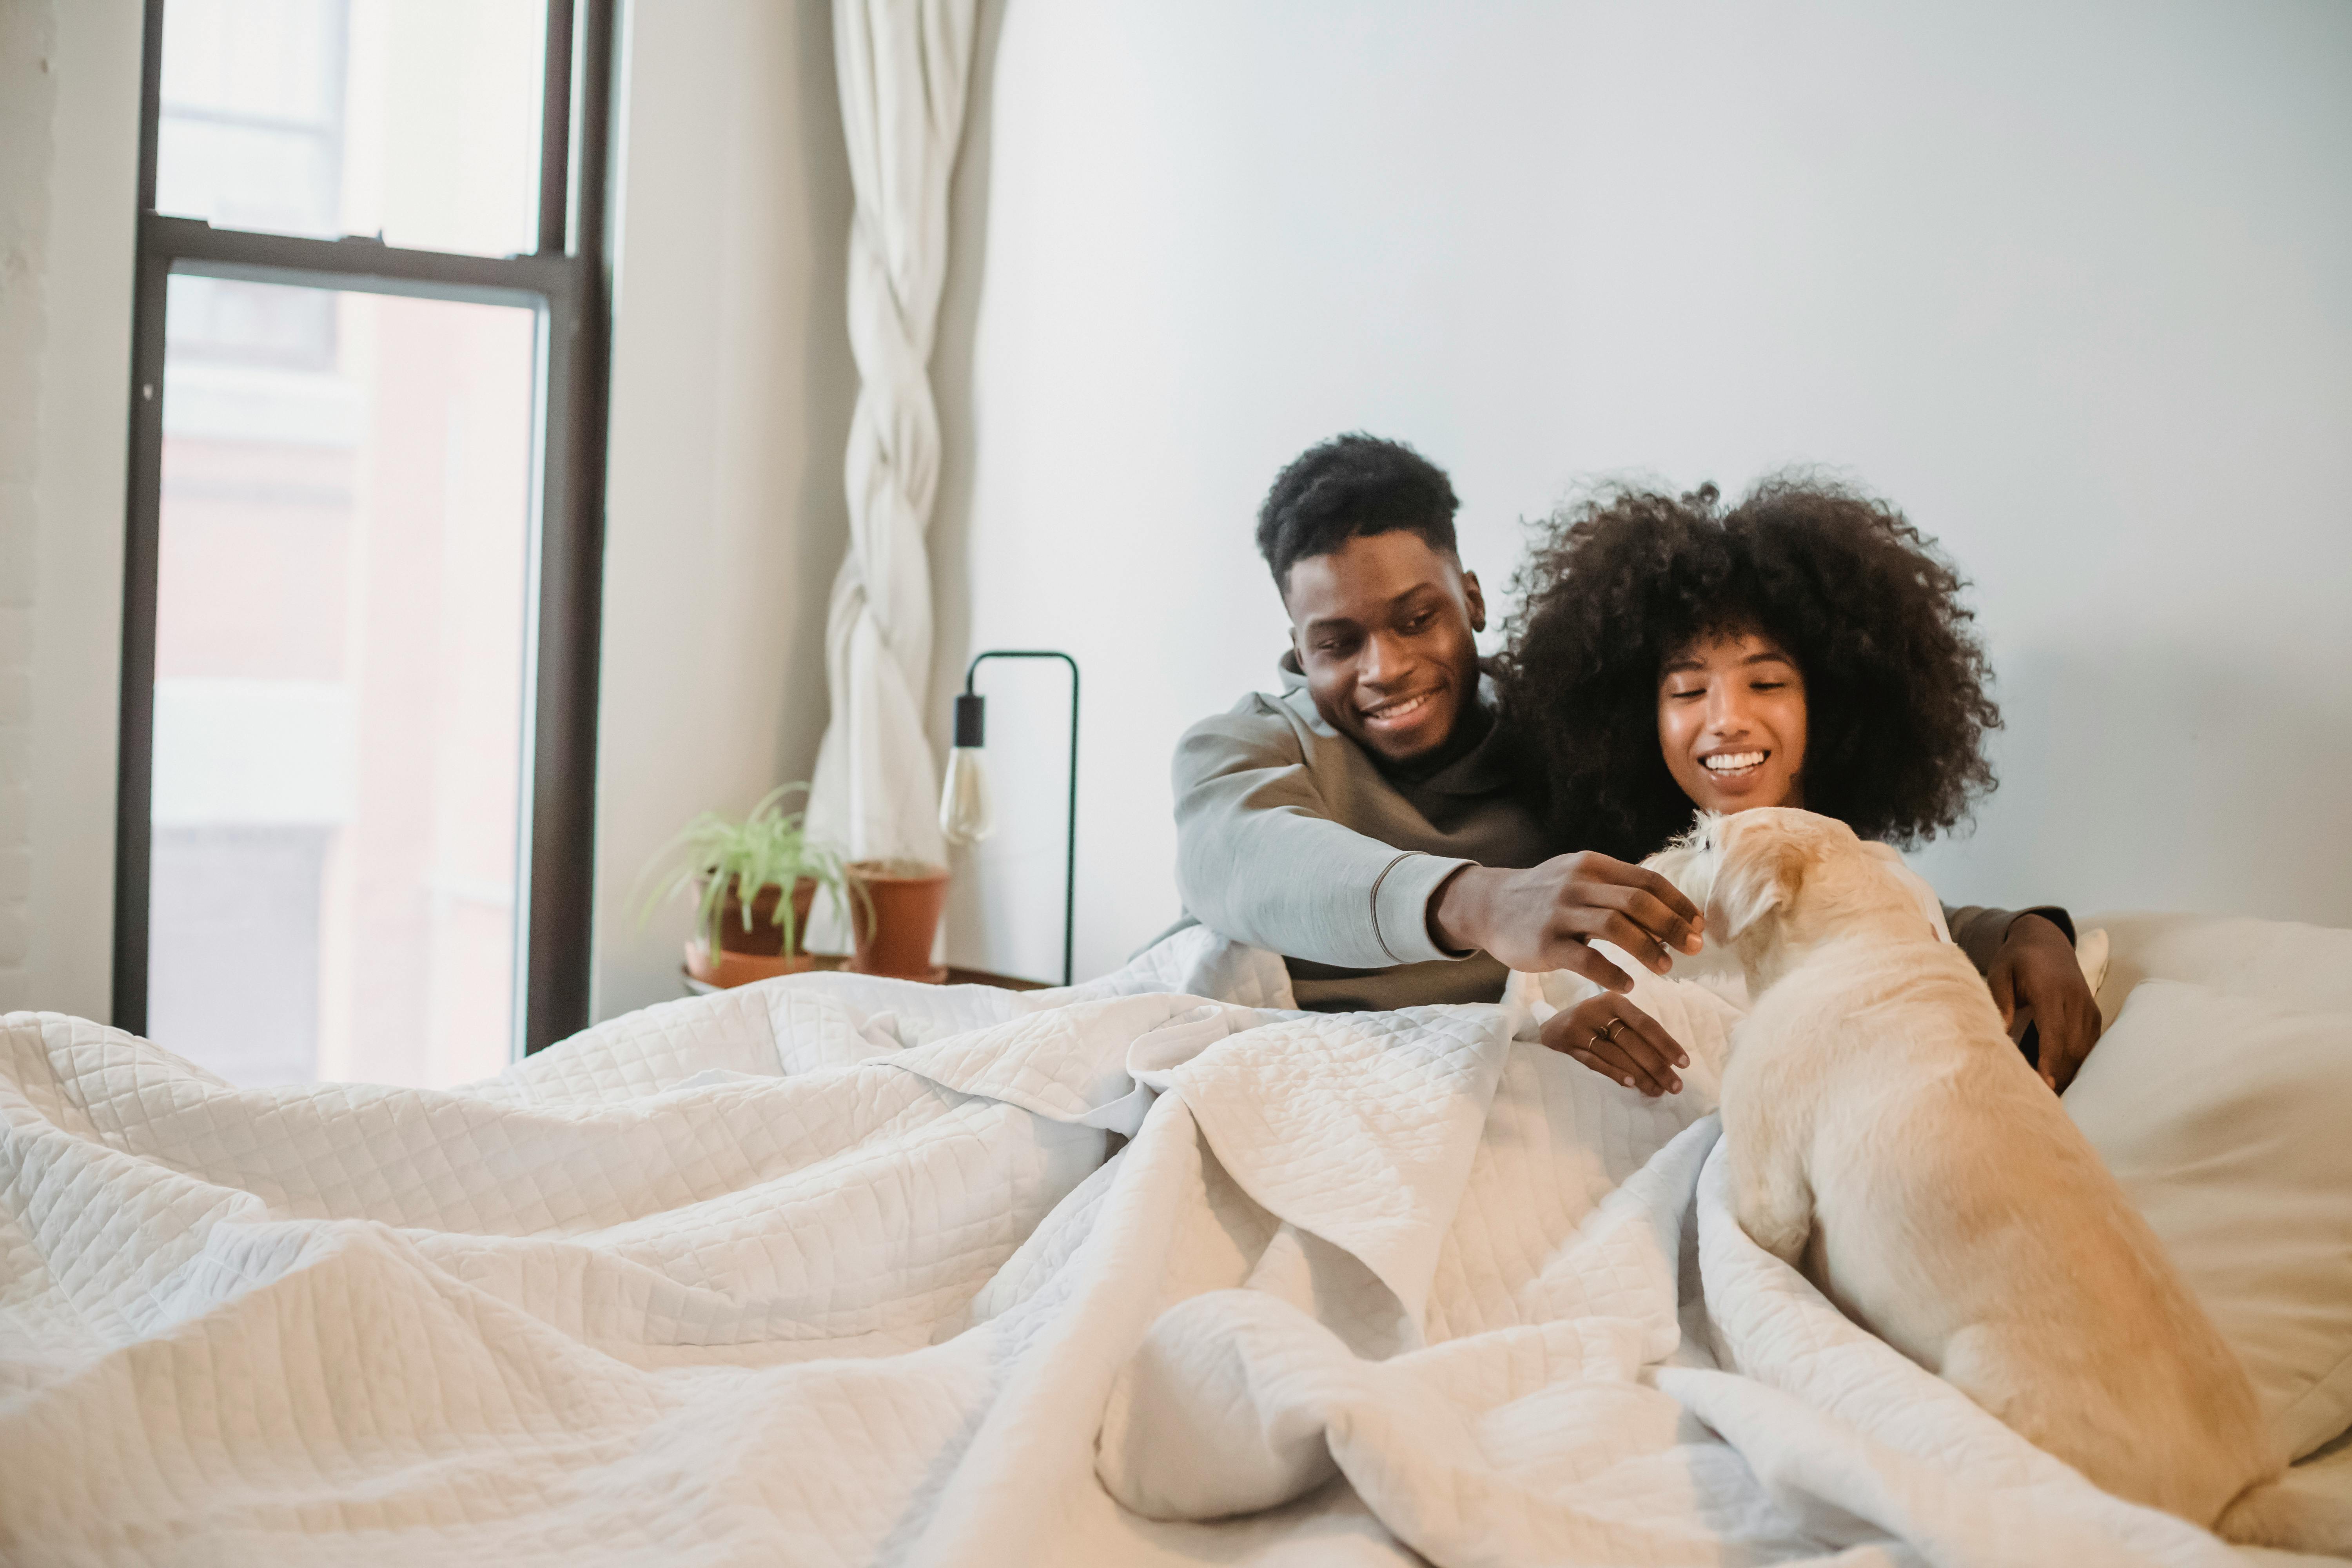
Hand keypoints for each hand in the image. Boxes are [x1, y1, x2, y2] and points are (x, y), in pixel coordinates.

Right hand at [1430, 852, 1703, 991]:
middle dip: (1672, 926)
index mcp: (1592, 866)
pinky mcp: (1545, 943)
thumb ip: (1616, 888)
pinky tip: (1628, 985)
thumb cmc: (1543, 897)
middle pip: (1638, 901)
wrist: (1488, 906)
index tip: (1698, 925)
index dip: (1678, 903)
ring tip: (1666, 968)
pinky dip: (1613, 973)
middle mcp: (1577, 885)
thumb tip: (1668, 909)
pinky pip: (1587, 960)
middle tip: (1693, 948)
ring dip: (1648, 949)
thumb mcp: (1578, 879)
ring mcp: (1560, 914)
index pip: (1648, 880)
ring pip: (1616, 928)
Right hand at [1541, 993, 1688, 1096]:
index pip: (1646, 1024)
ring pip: (1616, 1054)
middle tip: (1675, 1087)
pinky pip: (1594, 1061)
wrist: (1550, 1028)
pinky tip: (1629, 1084)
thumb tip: (1670, 1063)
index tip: (1685, 1064)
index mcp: (1614, 1001)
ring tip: (1657, 1091)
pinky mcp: (1567, 1044)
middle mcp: (1596, 1010)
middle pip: (1633, 1041)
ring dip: (1639, 1075)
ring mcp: (1579, 1027)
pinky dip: (1612, 1072)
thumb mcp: (1613, 1020)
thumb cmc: (1593, 1026)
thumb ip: (1637, 1035)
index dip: (1666, 1044)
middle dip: (1657, 1066)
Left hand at [1988, 913, 2101, 1092]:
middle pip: (2073, 1046)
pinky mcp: (2093, 1014)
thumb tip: (1999, 1035)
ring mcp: (2088, 1007)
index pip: (2055, 1032)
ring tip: (2051, 1096)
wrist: (2046, 940)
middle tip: (2042, 1101)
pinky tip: (2062, 1078)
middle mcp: (2076, 1000)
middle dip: (2060, 1075)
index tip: (2044, 1084)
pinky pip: (2091, 1044)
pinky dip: (2078, 1062)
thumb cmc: (2017, 958)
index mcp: (2052, 990)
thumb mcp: (2000, 973)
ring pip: (2085, 1049)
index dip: (2051, 1061)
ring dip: (2070, 1073)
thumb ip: (2000, 1003)